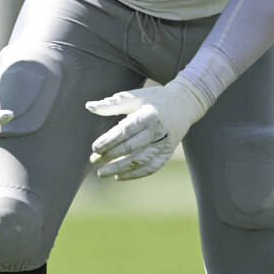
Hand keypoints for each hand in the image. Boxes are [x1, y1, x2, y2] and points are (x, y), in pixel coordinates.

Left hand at [86, 75, 207, 180]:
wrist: (185, 103)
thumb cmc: (154, 98)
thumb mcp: (134, 97)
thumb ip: (112, 104)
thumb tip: (89, 106)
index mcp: (149, 114)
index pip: (126, 131)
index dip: (110, 141)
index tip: (95, 148)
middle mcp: (158, 130)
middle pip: (131, 147)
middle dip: (110, 156)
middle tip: (93, 161)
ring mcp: (165, 143)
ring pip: (140, 160)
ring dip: (119, 168)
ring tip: (101, 172)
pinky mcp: (168, 152)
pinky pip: (152, 167)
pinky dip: (135, 174)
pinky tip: (119, 176)